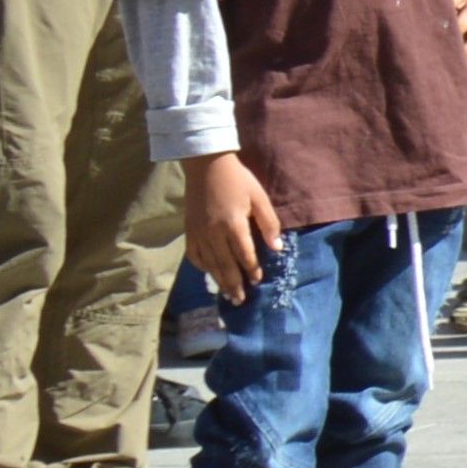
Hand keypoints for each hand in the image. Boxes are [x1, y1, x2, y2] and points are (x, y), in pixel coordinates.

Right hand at [182, 150, 285, 306]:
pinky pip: (195, 254)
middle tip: (241, 300)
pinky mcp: (189, 231)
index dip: (251, 269)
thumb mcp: (259, 198)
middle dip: (234, 284)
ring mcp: (198, 233)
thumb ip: (268, 223)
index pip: (244, 254)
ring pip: (210, 263)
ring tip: (228, 295)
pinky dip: (202, 266)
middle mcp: (213, 232)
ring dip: (219, 280)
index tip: (257, 281)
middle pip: (225, 264)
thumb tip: (277, 248)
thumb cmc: (238, 180)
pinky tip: (210, 273)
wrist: (206, 166)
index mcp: (233, 224)